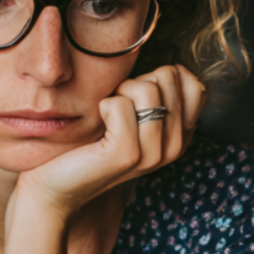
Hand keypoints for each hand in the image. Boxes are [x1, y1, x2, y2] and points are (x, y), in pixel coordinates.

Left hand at [12, 64, 206, 219]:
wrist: (59, 184)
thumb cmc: (93, 141)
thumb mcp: (136, 114)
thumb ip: (161, 94)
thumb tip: (174, 69)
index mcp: (183, 135)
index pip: (194, 84)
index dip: (161, 78)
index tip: (138, 99)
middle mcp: (175, 147)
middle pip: (168, 78)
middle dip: (138, 82)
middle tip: (119, 109)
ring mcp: (154, 154)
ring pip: (147, 89)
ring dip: (120, 92)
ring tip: (108, 116)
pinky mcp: (126, 155)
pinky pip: (120, 105)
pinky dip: (104, 105)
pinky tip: (99, 123)